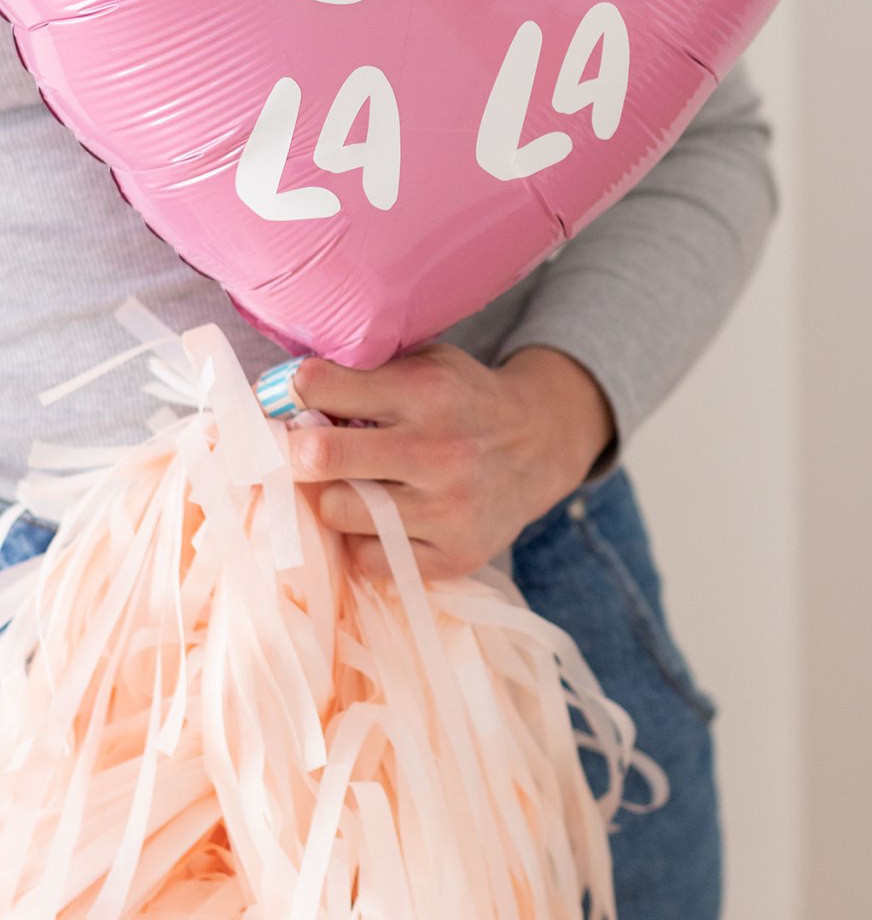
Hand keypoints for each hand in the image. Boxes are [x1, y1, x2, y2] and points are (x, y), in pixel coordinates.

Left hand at [287, 343, 616, 581]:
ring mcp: (446, 509)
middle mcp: (437, 450)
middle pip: (322, 456)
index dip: (291, 391)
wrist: (539, 445)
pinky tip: (380, 517)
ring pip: (338, 512)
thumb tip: (286, 389)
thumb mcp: (428, 363)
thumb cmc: (463, 399)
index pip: (325, 386)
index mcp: (426, 391)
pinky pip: (368, 559)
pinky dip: (363, 539)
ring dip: (332, 496)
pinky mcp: (452, 556)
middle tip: (298, 450)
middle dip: (296, 450)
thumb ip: (369, 371)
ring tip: (350, 483)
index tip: (282, 398)